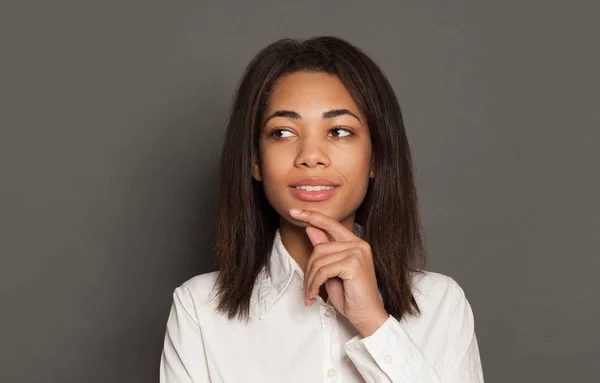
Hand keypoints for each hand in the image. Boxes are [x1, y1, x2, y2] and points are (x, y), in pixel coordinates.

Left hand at [289, 208, 389, 336]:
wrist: (366, 316)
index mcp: (355, 243)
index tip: (293, 211)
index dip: (311, 216)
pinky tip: (316, 295)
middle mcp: (359, 244)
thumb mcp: (331, 271)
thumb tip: (311, 228)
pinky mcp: (354, 264)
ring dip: (310, 280)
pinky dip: (315, 284)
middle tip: (308, 289)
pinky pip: (323, 270)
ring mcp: (358, 252)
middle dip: (309, 270)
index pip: (330, 223)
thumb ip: (324, 249)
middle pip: (319, 247)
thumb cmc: (350, 296)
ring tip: (311, 294)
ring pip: (319, 260)